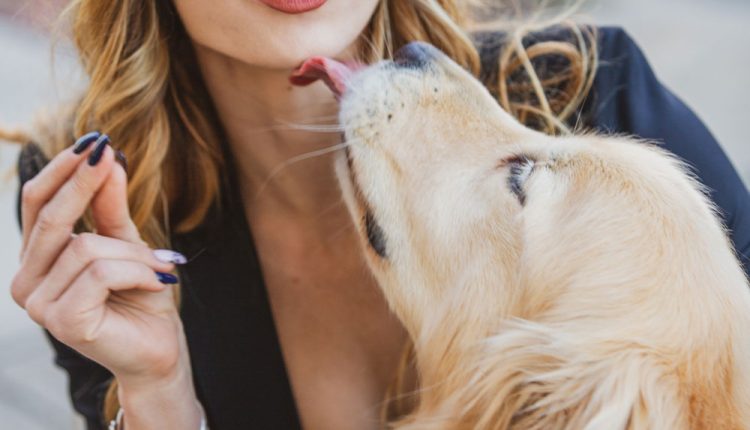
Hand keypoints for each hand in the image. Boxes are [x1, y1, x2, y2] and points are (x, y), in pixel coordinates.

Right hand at [11, 133, 186, 384]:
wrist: (160, 351)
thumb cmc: (142, 298)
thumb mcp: (128, 244)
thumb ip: (109, 207)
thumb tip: (105, 157)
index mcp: (36, 261)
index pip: (37, 205)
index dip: (62, 170)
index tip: (93, 140)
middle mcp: (27, 281)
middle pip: (51, 218)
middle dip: (84, 182)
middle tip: (108, 152)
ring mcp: (39, 305)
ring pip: (86, 247)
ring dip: (135, 253)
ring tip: (162, 267)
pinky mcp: (62, 321)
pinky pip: (101, 272)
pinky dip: (138, 271)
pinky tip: (158, 283)